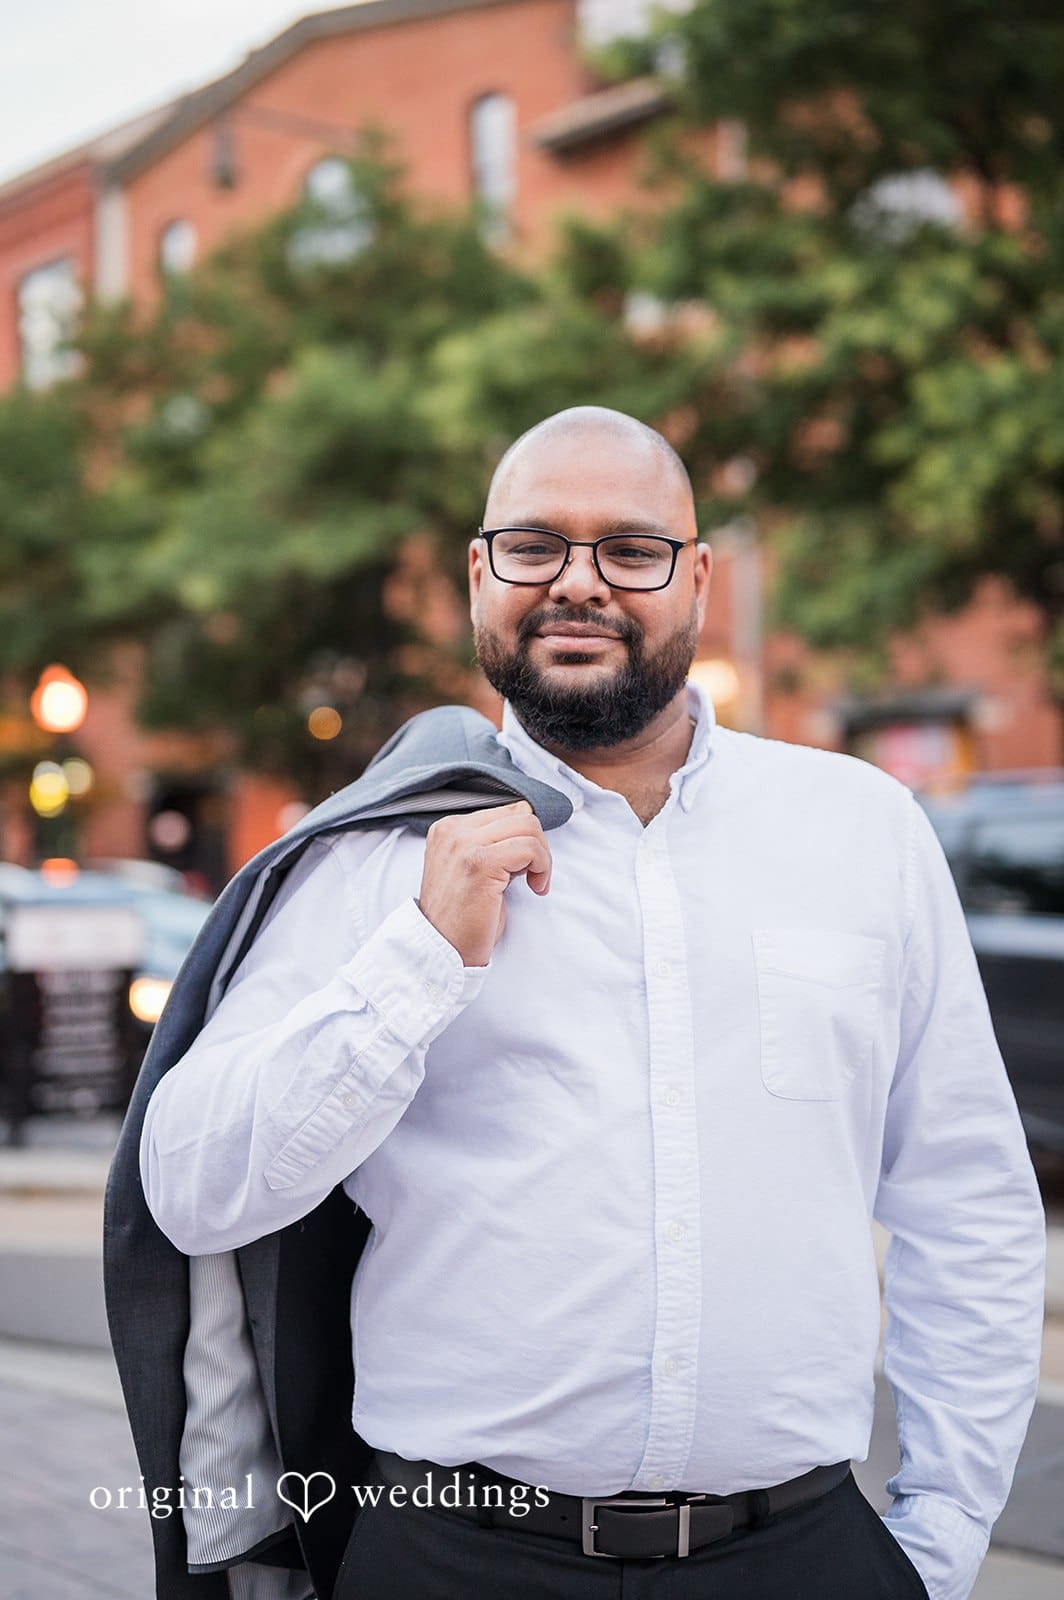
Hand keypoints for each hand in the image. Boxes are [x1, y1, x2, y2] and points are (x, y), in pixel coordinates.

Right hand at [417, 800, 551, 966]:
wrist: (443, 948)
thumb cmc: (462, 916)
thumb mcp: (470, 867)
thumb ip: (490, 844)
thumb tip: (528, 831)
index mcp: (448, 828)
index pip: (506, 811)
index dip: (524, 838)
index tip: (522, 866)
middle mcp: (453, 830)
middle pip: (521, 814)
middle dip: (538, 845)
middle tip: (532, 875)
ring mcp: (465, 844)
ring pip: (528, 827)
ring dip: (542, 857)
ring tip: (533, 882)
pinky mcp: (481, 863)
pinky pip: (530, 848)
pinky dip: (543, 867)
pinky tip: (535, 888)